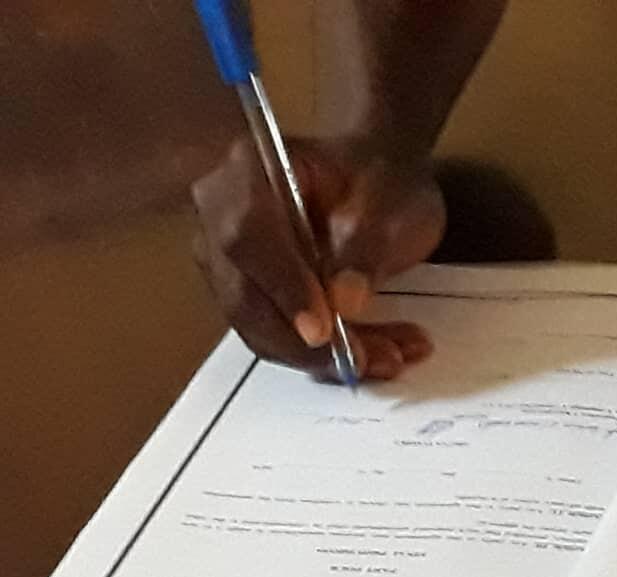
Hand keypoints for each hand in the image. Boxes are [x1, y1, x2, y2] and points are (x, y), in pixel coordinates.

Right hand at [191, 137, 445, 380]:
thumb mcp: (389, 199)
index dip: (282, 287)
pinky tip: (378, 355)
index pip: (248, 235)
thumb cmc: (380, 177)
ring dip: (323, 358)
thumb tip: (343, 302)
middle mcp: (220, 219)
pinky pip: (277, 337)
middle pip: (245, 296)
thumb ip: (366, 244)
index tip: (323, 331)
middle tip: (369, 360)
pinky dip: (326, 357)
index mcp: (248, 171)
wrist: (380, 178)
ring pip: (261, 328)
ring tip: (392, 357)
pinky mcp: (253, 296)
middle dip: (307, 343)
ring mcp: (230, 263)